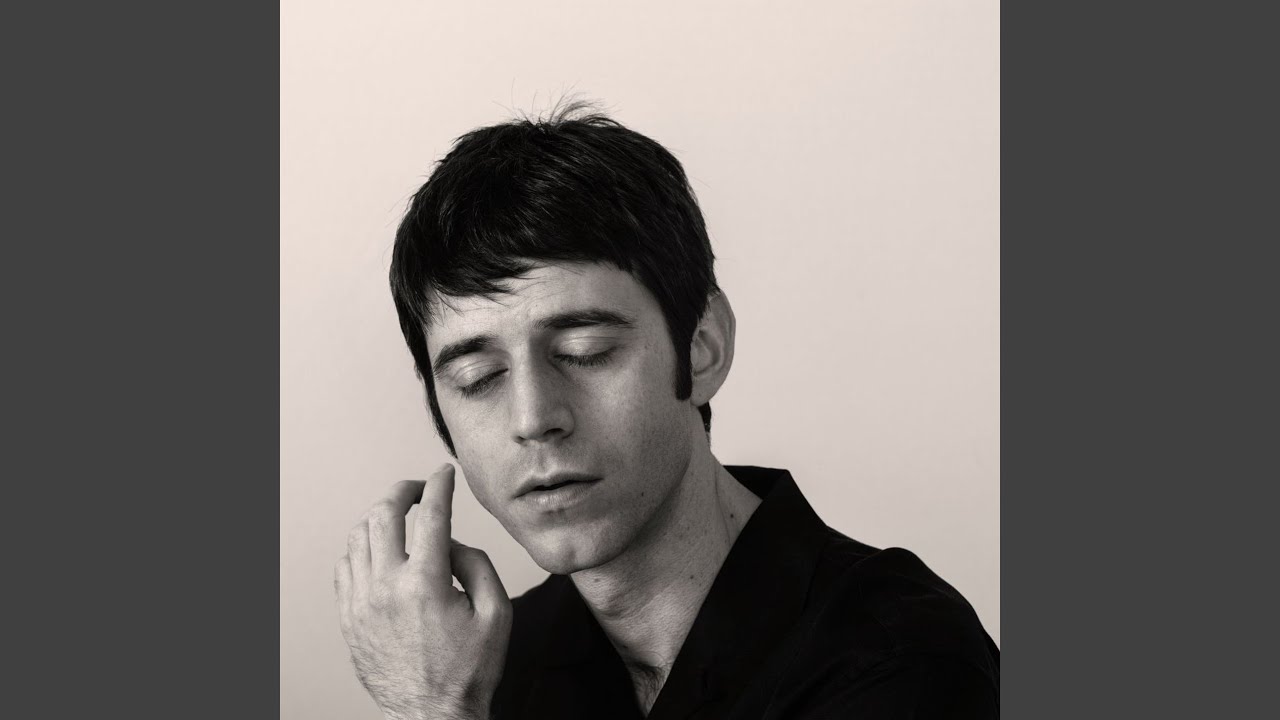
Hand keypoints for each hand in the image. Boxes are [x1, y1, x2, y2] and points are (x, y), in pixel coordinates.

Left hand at [335, 464, 511, 719]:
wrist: (430, 714)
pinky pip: (344, 566)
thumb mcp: (497, 613)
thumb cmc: (466, 671)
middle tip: (417, 489)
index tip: (443, 474)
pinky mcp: (349, 618)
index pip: (431, 515)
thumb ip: (476, 565)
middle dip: (402, 491)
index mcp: (426, 584)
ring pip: (358, 537)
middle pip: (383, 515)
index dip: (439, 486)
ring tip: (397, 516)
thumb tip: (449, 542)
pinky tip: (375, 546)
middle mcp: (387, 589)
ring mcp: (361, 603)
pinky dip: (359, 545)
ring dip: (379, 516)